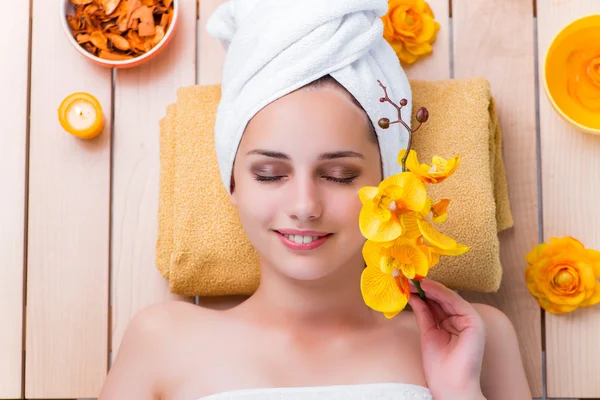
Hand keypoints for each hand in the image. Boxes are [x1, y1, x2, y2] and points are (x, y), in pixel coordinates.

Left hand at [408, 278, 485, 399]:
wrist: (450, 385)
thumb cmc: (440, 366)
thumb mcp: (427, 332)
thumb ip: (423, 313)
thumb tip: (413, 296)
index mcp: (454, 323)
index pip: (437, 302)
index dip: (422, 292)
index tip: (405, 282)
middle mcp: (463, 319)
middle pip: (442, 298)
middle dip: (423, 287)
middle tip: (405, 276)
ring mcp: (470, 320)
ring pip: (447, 297)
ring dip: (429, 286)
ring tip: (412, 279)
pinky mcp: (474, 321)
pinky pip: (454, 302)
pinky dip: (439, 292)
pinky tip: (425, 286)